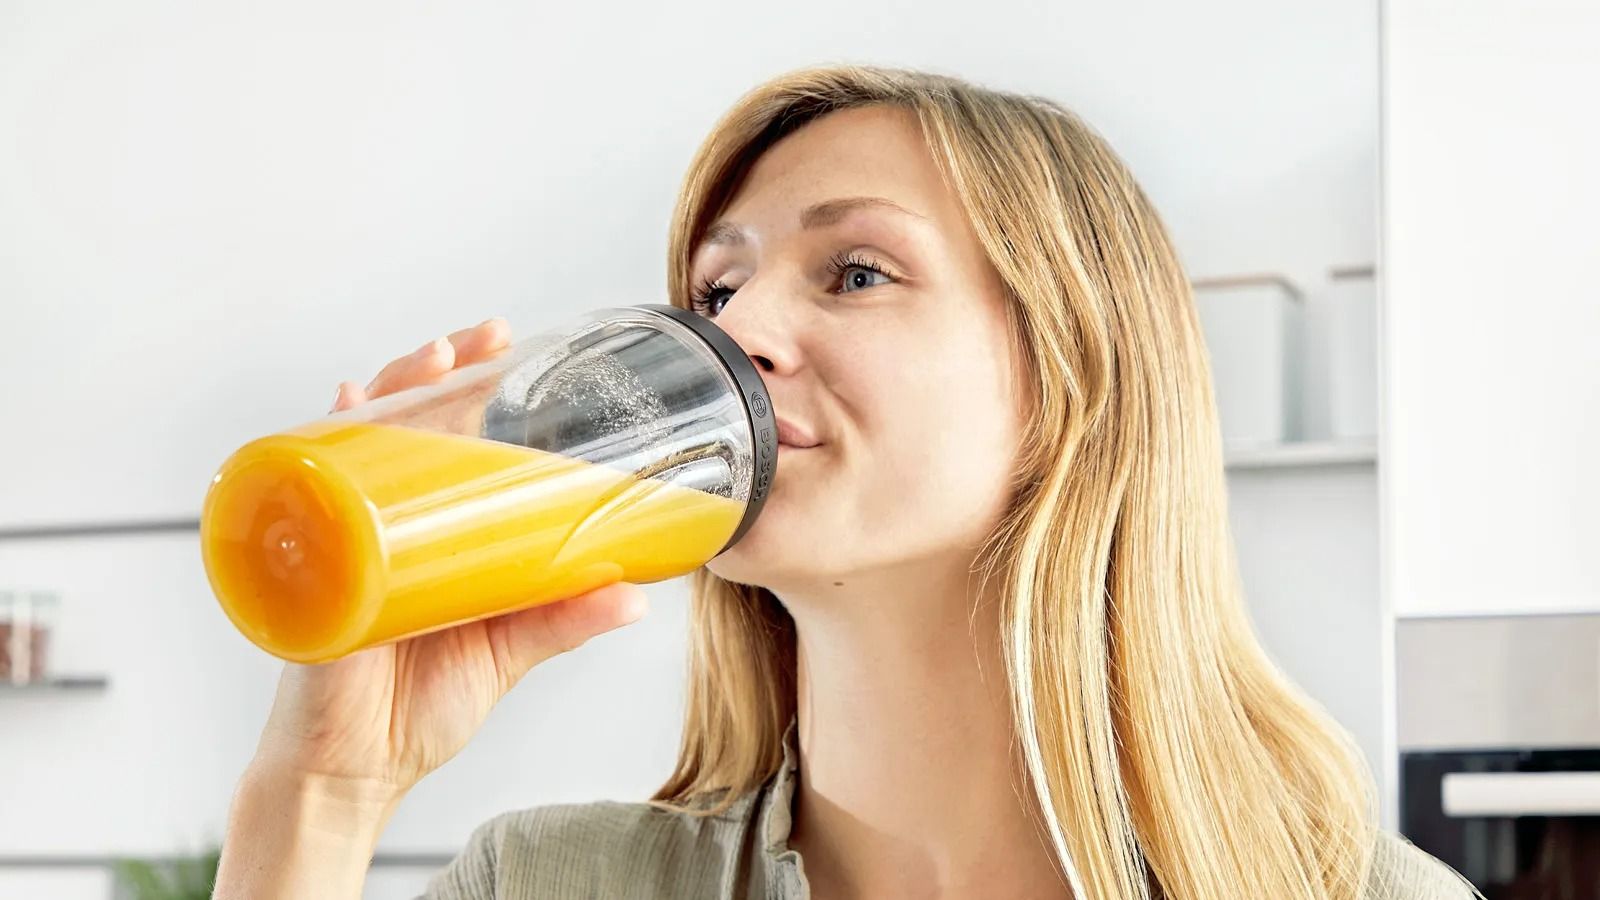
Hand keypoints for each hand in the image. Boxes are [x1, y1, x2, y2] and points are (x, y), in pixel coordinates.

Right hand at [249, 318, 649, 800]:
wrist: (356, 772)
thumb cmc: (418, 708)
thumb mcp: (506, 651)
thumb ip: (563, 619)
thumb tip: (636, 597)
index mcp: (432, 534)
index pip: (449, 442)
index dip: (476, 392)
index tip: (514, 349)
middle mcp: (384, 523)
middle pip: (402, 425)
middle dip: (438, 371)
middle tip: (485, 338)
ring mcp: (343, 537)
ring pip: (357, 442)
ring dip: (389, 391)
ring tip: (430, 361)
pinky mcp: (313, 568)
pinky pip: (305, 494)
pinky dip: (317, 445)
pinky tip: (338, 407)